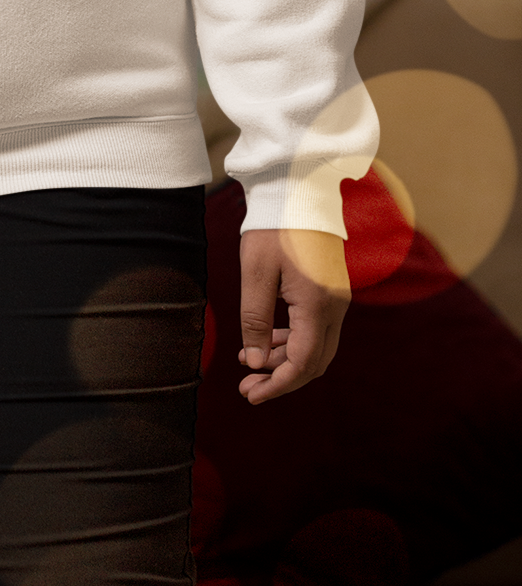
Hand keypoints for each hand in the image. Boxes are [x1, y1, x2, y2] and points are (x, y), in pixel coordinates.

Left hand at [237, 227, 349, 404]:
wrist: (299, 191)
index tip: (250, 394)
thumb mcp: (255, 274)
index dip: (277, 385)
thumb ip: (256, 321)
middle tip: (248, 386)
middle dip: (282, 379)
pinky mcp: (332, 291)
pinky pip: (318, 329)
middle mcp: (335, 307)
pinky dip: (295, 341)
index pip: (302, 363)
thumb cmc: (273, 228)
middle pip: (315, 362)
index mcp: (317, 305)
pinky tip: (269, 340)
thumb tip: (256, 363)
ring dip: (287, 361)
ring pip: (317, 347)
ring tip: (250, 362)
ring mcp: (337, 299)